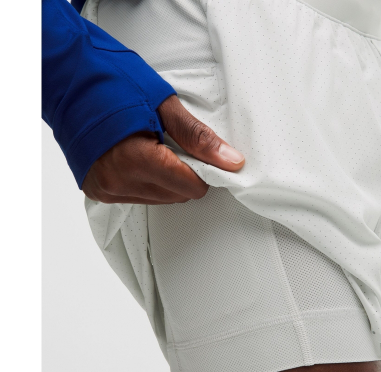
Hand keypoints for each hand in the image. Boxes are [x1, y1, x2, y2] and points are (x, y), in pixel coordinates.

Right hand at [82, 95, 244, 203]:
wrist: (62, 76)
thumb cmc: (109, 81)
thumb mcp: (162, 104)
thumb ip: (198, 138)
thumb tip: (230, 161)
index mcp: (137, 160)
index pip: (191, 188)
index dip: (204, 172)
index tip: (205, 155)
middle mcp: (119, 181)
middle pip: (177, 196)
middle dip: (186, 175)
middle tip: (177, 145)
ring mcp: (106, 189)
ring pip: (160, 199)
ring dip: (167, 179)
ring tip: (155, 147)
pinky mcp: (98, 191)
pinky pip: (139, 196)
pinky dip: (148, 181)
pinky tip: (139, 157)